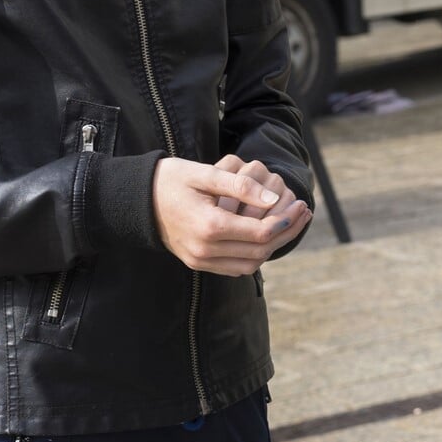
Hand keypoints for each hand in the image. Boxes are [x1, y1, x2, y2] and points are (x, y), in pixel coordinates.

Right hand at [153, 157, 310, 274]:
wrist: (137, 200)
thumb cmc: (172, 179)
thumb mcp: (206, 173)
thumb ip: (241, 186)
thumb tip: (274, 199)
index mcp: (209, 226)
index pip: (260, 233)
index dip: (286, 221)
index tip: (301, 205)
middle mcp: (205, 249)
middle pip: (260, 251)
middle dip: (287, 233)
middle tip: (304, 212)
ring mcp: (200, 260)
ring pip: (250, 264)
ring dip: (274, 247)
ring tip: (291, 224)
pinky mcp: (197, 263)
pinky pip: (235, 268)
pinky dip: (255, 255)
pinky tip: (267, 236)